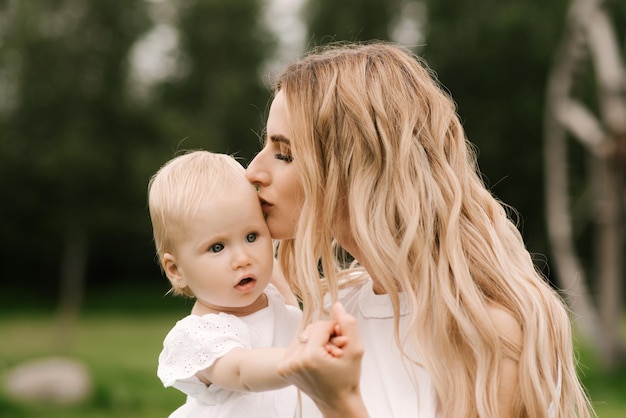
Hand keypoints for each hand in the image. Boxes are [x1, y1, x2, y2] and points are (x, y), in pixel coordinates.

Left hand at [278, 303, 367, 417]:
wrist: (337, 402)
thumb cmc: (347, 379)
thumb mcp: (355, 349)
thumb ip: (348, 324)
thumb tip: (337, 305)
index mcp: (310, 357)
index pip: (321, 326)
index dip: (335, 330)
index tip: (342, 343)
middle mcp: (294, 361)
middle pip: (310, 329)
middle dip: (324, 335)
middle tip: (335, 350)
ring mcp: (286, 366)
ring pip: (302, 336)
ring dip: (315, 341)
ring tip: (326, 356)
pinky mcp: (283, 368)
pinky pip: (296, 346)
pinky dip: (306, 348)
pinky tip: (316, 360)